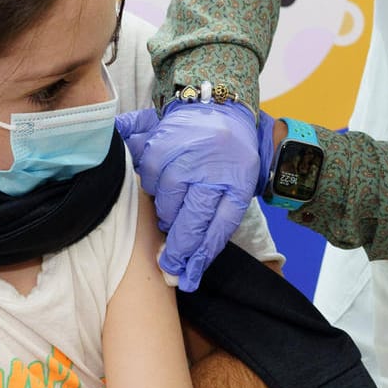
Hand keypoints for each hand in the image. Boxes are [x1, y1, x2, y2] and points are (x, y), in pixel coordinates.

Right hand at [115, 100, 276, 291]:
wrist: (222, 110)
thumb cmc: (233, 158)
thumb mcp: (239, 191)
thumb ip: (217, 228)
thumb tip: (191, 266)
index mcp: (230, 180)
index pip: (208, 227)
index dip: (192, 255)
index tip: (182, 277)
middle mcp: (202, 167)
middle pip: (182, 219)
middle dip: (178, 241)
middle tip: (173, 252)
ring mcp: (177, 155)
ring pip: (162, 203)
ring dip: (167, 212)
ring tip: (178, 201)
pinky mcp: (157, 144)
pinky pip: (147, 181)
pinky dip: (154, 188)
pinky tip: (166, 181)